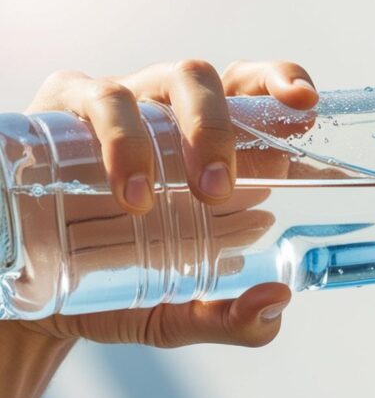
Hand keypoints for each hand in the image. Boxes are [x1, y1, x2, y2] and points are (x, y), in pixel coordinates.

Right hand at [15, 59, 318, 347]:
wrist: (45, 302)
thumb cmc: (126, 285)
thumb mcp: (180, 312)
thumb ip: (230, 316)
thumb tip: (276, 303)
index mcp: (211, 143)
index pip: (254, 92)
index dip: (283, 81)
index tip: (305, 103)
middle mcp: (170, 111)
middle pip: (205, 81)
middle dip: (216, 129)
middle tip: (215, 191)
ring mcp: (121, 105)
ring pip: (153, 84)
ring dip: (153, 139)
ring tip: (142, 203)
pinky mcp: (62, 112)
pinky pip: (90, 97)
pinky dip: (109, 138)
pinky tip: (116, 186)